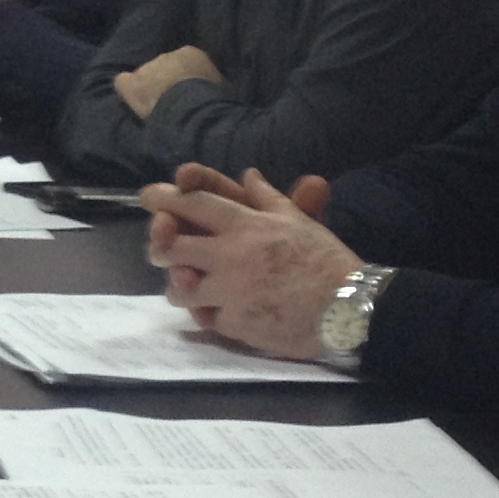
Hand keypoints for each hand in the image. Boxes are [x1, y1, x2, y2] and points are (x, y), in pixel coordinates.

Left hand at [114, 44, 221, 120]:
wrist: (193, 109)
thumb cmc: (213, 100)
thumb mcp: (222, 88)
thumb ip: (213, 83)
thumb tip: (218, 89)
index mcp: (190, 54)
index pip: (181, 64)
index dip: (182, 79)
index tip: (186, 93)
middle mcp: (166, 55)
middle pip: (161, 69)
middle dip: (164, 84)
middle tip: (171, 102)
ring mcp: (147, 68)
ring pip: (144, 78)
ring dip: (148, 90)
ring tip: (156, 107)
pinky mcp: (132, 84)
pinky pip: (123, 82)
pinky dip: (127, 90)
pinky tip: (133, 100)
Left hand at [138, 166, 356, 357]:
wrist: (348, 309)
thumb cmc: (326, 261)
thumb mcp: (297, 221)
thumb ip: (267, 198)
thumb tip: (247, 174)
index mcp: (245, 225)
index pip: (193, 204)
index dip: (166, 199)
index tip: (150, 198)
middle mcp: (229, 255)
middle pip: (171, 246)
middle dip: (159, 245)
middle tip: (161, 248)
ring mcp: (228, 291)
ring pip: (179, 288)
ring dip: (180, 286)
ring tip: (188, 285)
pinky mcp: (233, 323)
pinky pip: (204, 318)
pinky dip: (207, 314)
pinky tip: (215, 311)